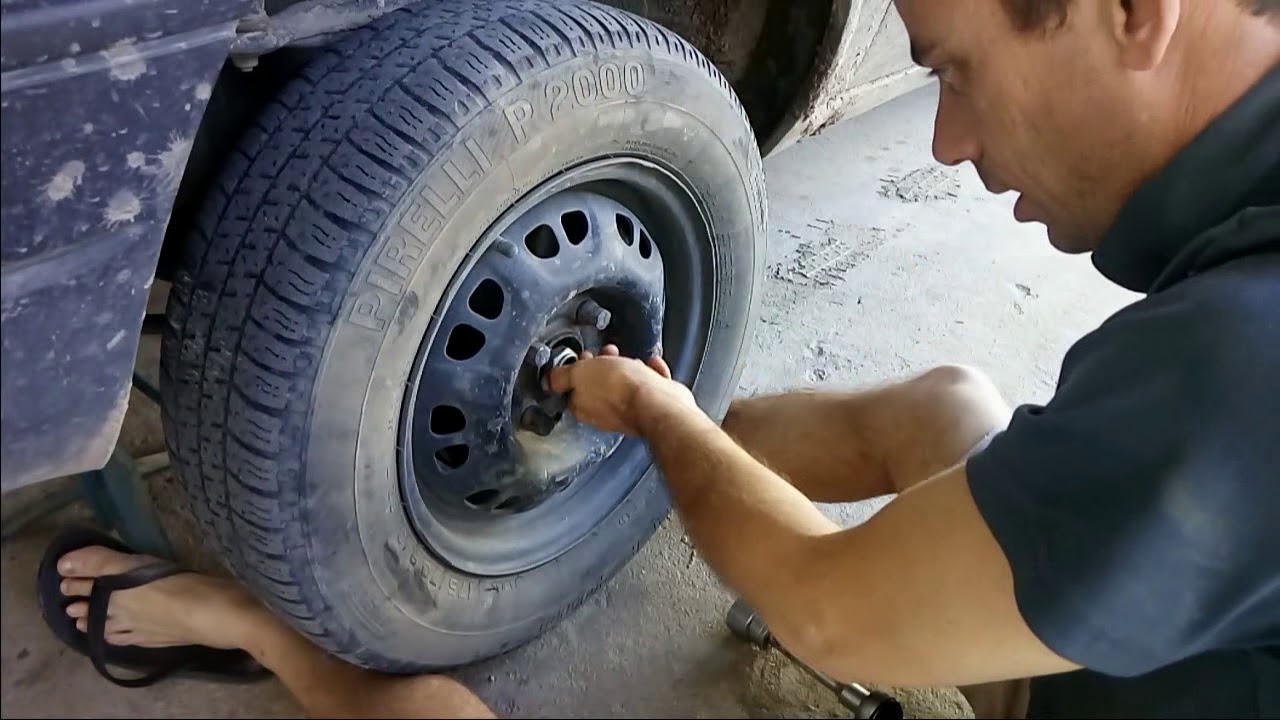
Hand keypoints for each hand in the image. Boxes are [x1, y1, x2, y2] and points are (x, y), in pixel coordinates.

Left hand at [545, 344, 698, 435]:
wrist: (657, 402)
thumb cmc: (621, 389)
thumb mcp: (579, 373)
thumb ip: (561, 376)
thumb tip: (548, 380)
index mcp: (583, 406)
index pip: (572, 387)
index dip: (577, 368)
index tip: (584, 356)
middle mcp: (605, 413)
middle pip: (599, 385)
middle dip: (603, 365)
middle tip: (607, 353)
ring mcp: (630, 410)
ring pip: (625, 386)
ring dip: (627, 369)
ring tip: (631, 358)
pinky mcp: (653, 406)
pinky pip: (650, 386)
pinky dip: (651, 374)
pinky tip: (651, 365)